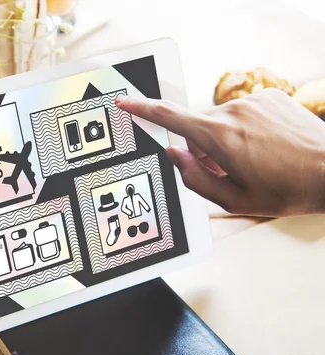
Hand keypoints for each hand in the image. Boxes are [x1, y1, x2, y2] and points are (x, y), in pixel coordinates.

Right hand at [116, 89, 324, 216]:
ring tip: (254, 160)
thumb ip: (194, 178)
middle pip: (198, 128)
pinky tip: (265, 146)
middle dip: (203, 148)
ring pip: (220, 121)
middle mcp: (233, 113)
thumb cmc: (287, 189)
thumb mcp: (232, 199)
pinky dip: (244, 129)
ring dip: (226, 140)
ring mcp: (253, 101)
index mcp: (220, 138)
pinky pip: (242, 112)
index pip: (169, 117)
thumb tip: (176, 156)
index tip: (125, 103)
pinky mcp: (269, 97)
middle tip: (228, 170)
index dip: (142, 109)